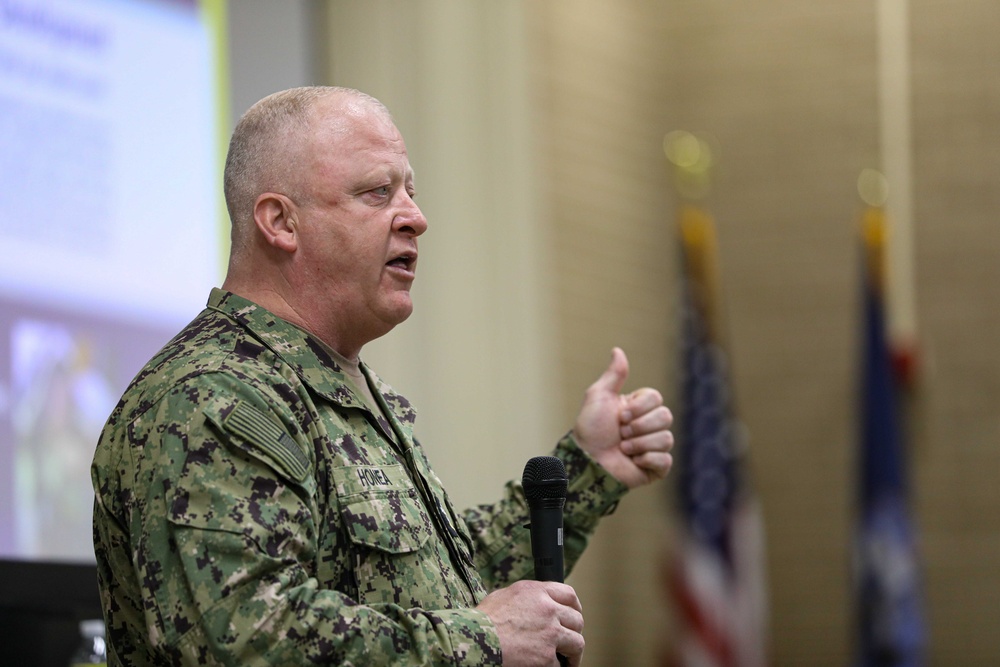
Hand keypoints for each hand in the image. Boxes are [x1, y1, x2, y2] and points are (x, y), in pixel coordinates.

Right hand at [476, 580, 583, 665]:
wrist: (474, 641)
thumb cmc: (482, 621)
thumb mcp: (503, 597)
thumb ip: (525, 598)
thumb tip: (534, 603)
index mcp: (536, 592)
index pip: (568, 595)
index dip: (575, 607)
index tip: (574, 616)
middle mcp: (547, 609)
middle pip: (577, 620)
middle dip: (575, 632)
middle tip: (569, 643)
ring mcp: (550, 633)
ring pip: (577, 643)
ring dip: (573, 654)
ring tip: (568, 661)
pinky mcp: (547, 657)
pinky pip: (560, 664)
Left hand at [572, 347, 673, 487]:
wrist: (587, 461)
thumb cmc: (590, 430)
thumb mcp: (599, 397)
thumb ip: (613, 375)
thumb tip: (617, 350)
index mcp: (639, 408)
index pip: (657, 398)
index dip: (639, 408)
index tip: (620, 415)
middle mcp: (649, 426)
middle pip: (666, 416)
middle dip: (639, 426)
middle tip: (621, 433)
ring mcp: (654, 447)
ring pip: (666, 438)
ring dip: (639, 444)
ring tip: (623, 449)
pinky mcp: (656, 468)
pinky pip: (666, 460)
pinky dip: (647, 460)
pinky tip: (633, 462)